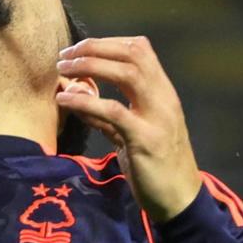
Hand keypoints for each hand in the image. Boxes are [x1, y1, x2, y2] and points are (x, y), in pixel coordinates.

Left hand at [54, 36, 201, 221]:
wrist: (179, 200)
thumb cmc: (154, 166)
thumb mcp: (129, 133)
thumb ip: (105, 113)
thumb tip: (75, 92)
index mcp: (162, 93)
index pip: (139, 49)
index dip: (106, 43)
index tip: (78, 49)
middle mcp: (164, 98)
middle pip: (133, 54)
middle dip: (95, 48)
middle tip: (65, 55)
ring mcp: (157, 117)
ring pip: (127, 74)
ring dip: (90, 66)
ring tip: (63, 70)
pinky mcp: (146, 139)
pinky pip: (114, 111)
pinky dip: (87, 101)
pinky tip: (65, 100)